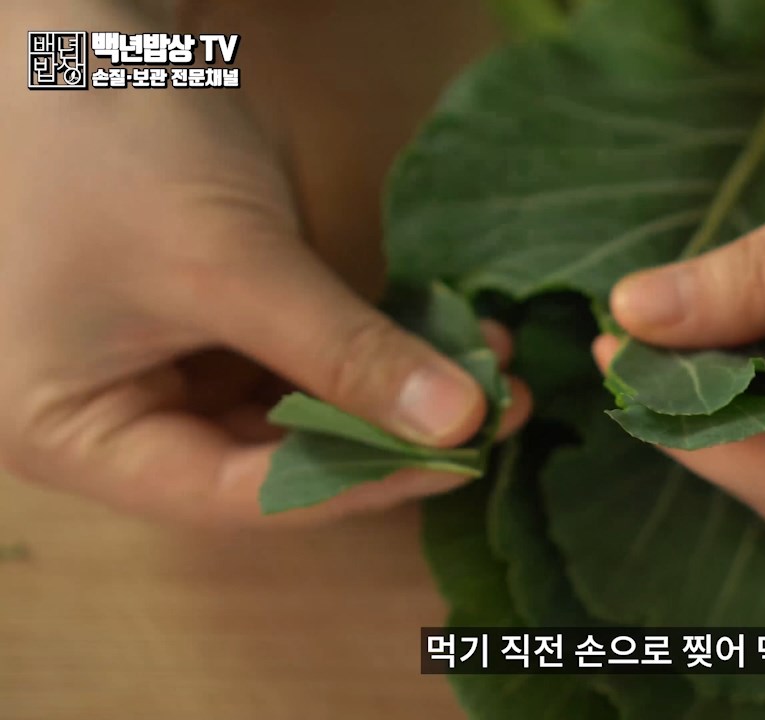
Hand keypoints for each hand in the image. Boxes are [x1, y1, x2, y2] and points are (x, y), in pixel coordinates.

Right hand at [0, 1, 529, 525]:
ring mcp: (159, 369)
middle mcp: (114, 419)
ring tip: (490, 375)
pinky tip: (439, 340)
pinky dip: (363, 351)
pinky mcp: (206, 324)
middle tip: (491, 419)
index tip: (458, 457)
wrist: (74, 31)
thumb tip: (464, 422)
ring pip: (291, 413)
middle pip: (267, 462)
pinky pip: (294, 360)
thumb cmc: (110, 144)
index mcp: (73, 433)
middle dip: (385, 438)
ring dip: (388, 395)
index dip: (354, 483)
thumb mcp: (232, 262)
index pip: (231, 497)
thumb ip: (344, 352)